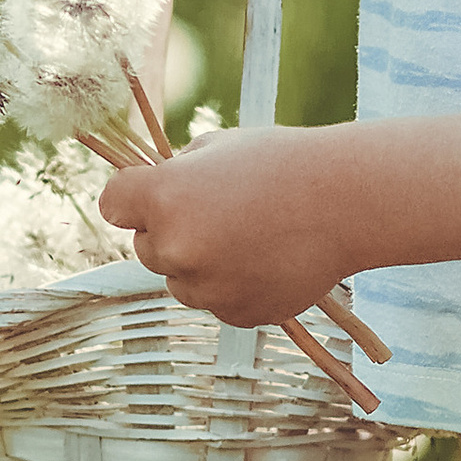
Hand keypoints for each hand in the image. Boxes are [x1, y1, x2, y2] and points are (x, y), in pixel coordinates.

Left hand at [94, 126, 353, 329]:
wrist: (348, 201)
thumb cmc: (283, 161)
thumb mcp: (218, 147)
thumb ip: (177, 173)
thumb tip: (152, 196)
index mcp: (163, 197)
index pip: (113, 205)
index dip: (132, 198)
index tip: (151, 195)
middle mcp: (176, 246)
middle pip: (145, 247)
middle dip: (170, 232)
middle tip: (218, 212)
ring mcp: (206, 286)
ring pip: (180, 281)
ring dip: (200, 265)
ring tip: (249, 236)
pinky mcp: (236, 313)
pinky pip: (217, 302)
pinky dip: (233, 286)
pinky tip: (267, 259)